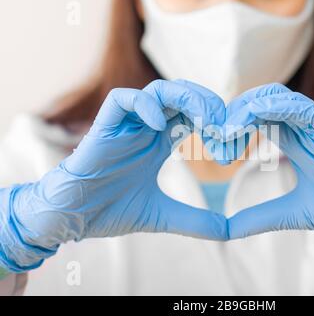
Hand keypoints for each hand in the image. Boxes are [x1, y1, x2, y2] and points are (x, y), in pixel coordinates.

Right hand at [0, 80, 228, 271]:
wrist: (72, 218)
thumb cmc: (110, 211)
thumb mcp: (164, 215)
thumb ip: (197, 221)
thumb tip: (231, 232)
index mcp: (160, 142)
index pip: (196, 116)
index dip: (218, 125)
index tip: (232, 149)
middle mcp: (146, 128)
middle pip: (184, 96)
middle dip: (211, 106)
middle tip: (227, 130)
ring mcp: (126, 125)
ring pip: (160, 90)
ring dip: (190, 100)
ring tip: (208, 123)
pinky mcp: (103, 127)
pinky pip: (122, 100)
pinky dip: (144, 106)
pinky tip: (160, 128)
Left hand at [227, 83, 313, 274]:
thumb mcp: (290, 214)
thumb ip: (259, 217)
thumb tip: (227, 229)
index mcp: (293, 141)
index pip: (254, 119)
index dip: (231, 128)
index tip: (215, 150)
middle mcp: (303, 128)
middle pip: (258, 103)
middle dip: (232, 116)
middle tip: (215, 139)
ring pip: (276, 98)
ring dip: (246, 109)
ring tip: (226, 131)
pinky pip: (302, 107)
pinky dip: (275, 107)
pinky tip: (252, 117)